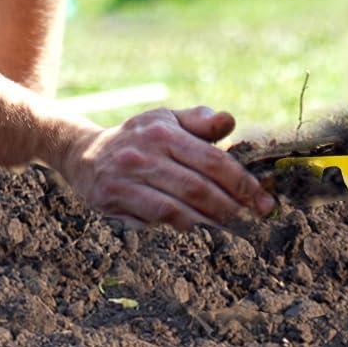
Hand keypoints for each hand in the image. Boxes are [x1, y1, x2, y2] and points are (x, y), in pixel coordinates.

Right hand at [58, 106, 273, 229]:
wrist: (83, 153)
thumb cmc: (137, 136)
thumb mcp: (165, 119)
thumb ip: (198, 121)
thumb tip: (229, 121)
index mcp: (165, 130)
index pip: (212, 158)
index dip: (242, 181)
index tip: (264, 199)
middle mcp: (147, 151)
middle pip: (199, 184)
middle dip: (233, 204)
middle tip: (256, 217)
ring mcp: (129, 175)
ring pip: (179, 203)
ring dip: (211, 219)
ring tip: (235, 227)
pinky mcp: (115, 196)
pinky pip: (155, 215)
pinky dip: (181, 223)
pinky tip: (198, 227)